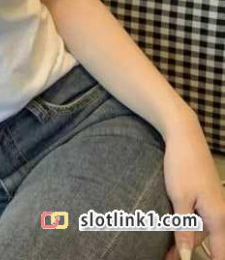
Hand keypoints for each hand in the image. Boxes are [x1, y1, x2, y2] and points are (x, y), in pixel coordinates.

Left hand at [161, 115, 224, 259]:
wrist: (184, 135)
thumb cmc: (182, 165)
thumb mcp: (180, 200)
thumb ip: (184, 230)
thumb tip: (185, 257)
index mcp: (218, 218)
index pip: (220, 254)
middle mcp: (219, 213)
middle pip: (205, 243)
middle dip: (184, 252)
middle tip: (164, 258)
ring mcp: (212, 204)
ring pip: (199, 230)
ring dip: (182, 239)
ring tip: (164, 250)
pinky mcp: (204, 196)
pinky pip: (196, 218)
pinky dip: (183, 225)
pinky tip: (170, 229)